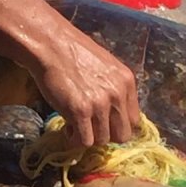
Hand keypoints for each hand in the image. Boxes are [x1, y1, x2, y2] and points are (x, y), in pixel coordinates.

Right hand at [31, 30, 140, 147]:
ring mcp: (99, 104)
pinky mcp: (80, 111)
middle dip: (105, 135)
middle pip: (122, 135)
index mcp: (127, 82)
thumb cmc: (73, 54)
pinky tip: (67, 127)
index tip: (104, 125)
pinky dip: (75, 140)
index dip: (117, 126)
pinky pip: (84, 141)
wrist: (51, 45)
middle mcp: (117, 94)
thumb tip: (113, 115)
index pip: (134, 121)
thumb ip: (114, 89)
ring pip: (102, 141)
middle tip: (90, 127)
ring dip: (88, 137)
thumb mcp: (105, 68)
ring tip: (75, 124)